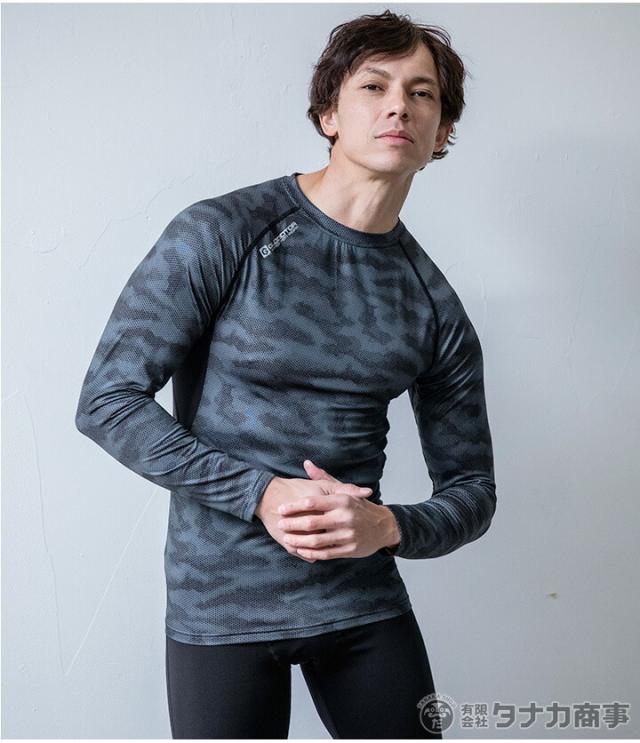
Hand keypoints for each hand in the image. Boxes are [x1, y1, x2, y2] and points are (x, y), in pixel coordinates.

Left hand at [276, 460, 393, 559]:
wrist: (383, 526)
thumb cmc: (358, 507)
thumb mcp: (343, 490)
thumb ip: (323, 479)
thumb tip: (307, 464)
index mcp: (342, 500)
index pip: (312, 502)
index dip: (294, 506)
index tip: (281, 508)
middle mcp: (345, 517)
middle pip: (311, 522)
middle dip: (292, 524)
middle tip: (280, 523)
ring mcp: (347, 535)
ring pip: (316, 540)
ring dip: (298, 540)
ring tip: (286, 538)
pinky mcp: (350, 549)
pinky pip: (325, 553)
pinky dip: (310, 552)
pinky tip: (300, 549)